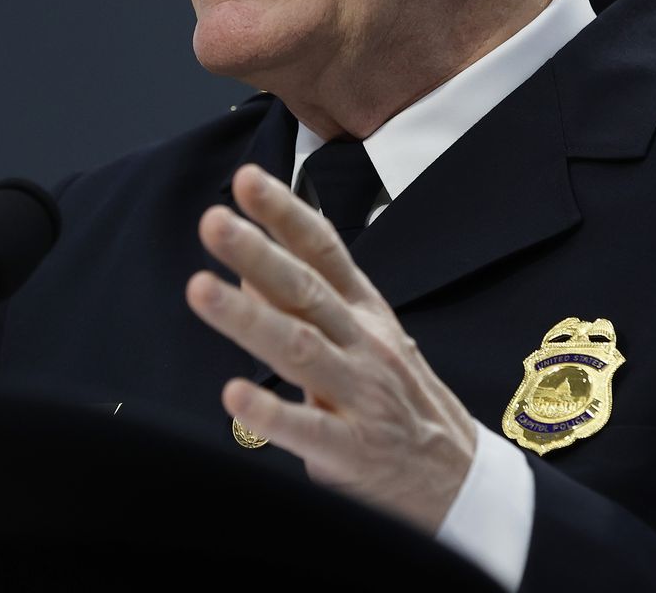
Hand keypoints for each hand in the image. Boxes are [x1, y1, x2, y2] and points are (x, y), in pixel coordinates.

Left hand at [186, 164, 475, 532]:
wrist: (455, 475)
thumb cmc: (395, 397)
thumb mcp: (359, 336)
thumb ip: (304, 300)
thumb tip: (246, 264)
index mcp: (362, 309)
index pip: (323, 251)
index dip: (285, 213)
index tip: (246, 180)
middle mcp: (362, 343)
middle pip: (305, 290)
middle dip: (257, 252)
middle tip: (213, 221)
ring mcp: (359, 394)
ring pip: (299, 348)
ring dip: (248, 317)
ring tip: (200, 289)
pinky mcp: (352, 448)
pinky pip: (307, 428)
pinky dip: (271, 411)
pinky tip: (234, 395)